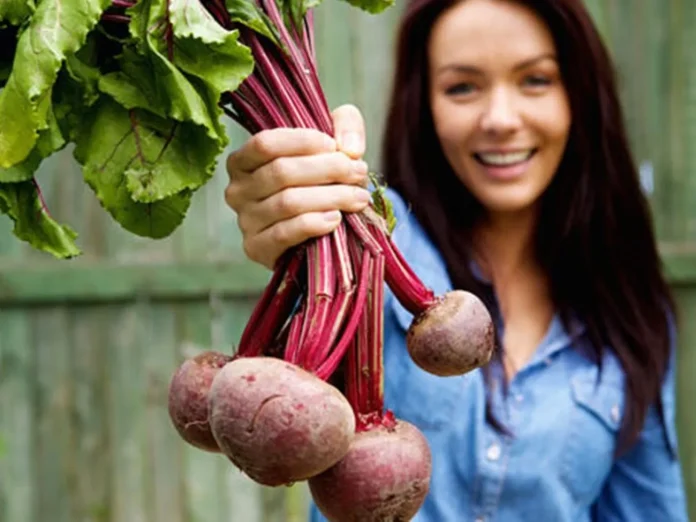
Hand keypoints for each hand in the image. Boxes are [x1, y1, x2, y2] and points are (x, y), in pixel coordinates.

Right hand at [225, 105, 370, 268]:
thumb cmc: (320, 182)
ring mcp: (245, 221)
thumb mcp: (332, 145)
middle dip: (328, 169)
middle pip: (281, 172)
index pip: (266, 143)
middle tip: (358, 172)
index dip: (303, 141)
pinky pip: (285, 233)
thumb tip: (349, 148)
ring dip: (331, 197)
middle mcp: (237, 190)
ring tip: (358, 197)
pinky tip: (335, 219)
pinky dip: (314, 224)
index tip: (335, 146)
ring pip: (288, 202)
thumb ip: (345, 126)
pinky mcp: (257, 248)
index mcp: (244, 161)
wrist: (317, 233)